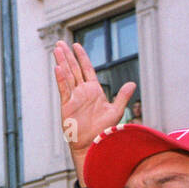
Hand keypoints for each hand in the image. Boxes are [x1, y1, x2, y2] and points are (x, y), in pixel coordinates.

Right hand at [53, 41, 135, 163]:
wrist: (94, 144)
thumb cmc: (104, 130)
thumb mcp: (116, 111)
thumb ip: (122, 96)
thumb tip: (132, 83)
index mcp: (93, 90)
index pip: (86, 69)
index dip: (81, 57)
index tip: (76, 45)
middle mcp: (82, 92)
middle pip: (74, 69)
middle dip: (67, 56)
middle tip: (60, 43)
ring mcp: (74, 98)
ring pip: (67, 76)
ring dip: (62, 62)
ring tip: (56, 49)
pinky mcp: (67, 106)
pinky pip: (64, 89)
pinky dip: (61, 79)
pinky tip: (58, 68)